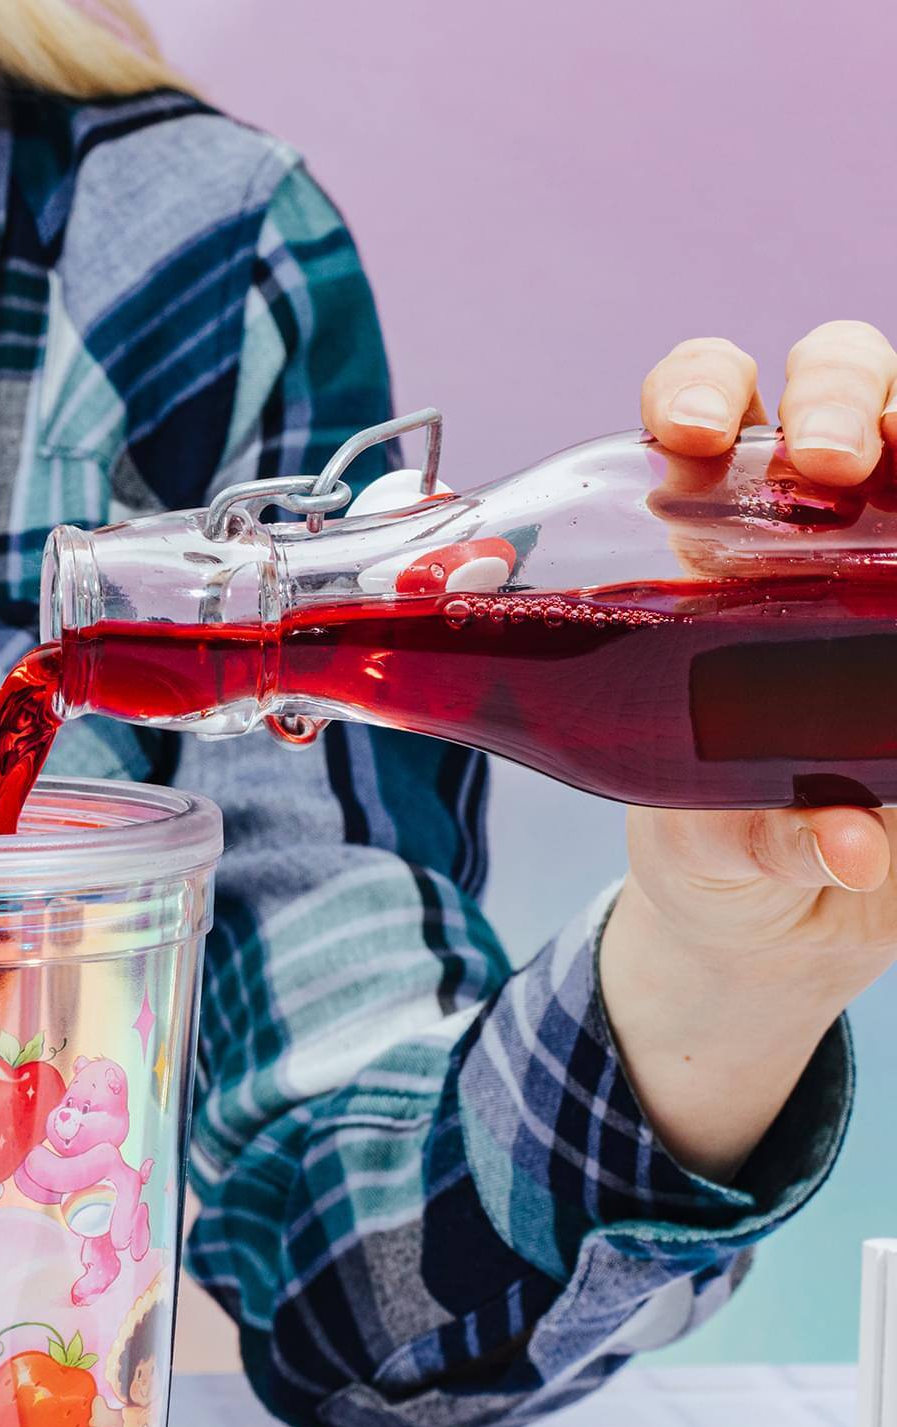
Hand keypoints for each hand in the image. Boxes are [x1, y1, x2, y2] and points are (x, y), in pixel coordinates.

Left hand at [605, 323, 896, 1181]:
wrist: (781, 903)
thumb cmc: (717, 836)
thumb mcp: (715, 840)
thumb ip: (767, 833)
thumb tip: (851, 841)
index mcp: (704, 545)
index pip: (698, 416)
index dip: (696, 392)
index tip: (692, 436)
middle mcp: (811, 519)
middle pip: (834, 382)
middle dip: (836, 394)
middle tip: (828, 462)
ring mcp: (896, 541)